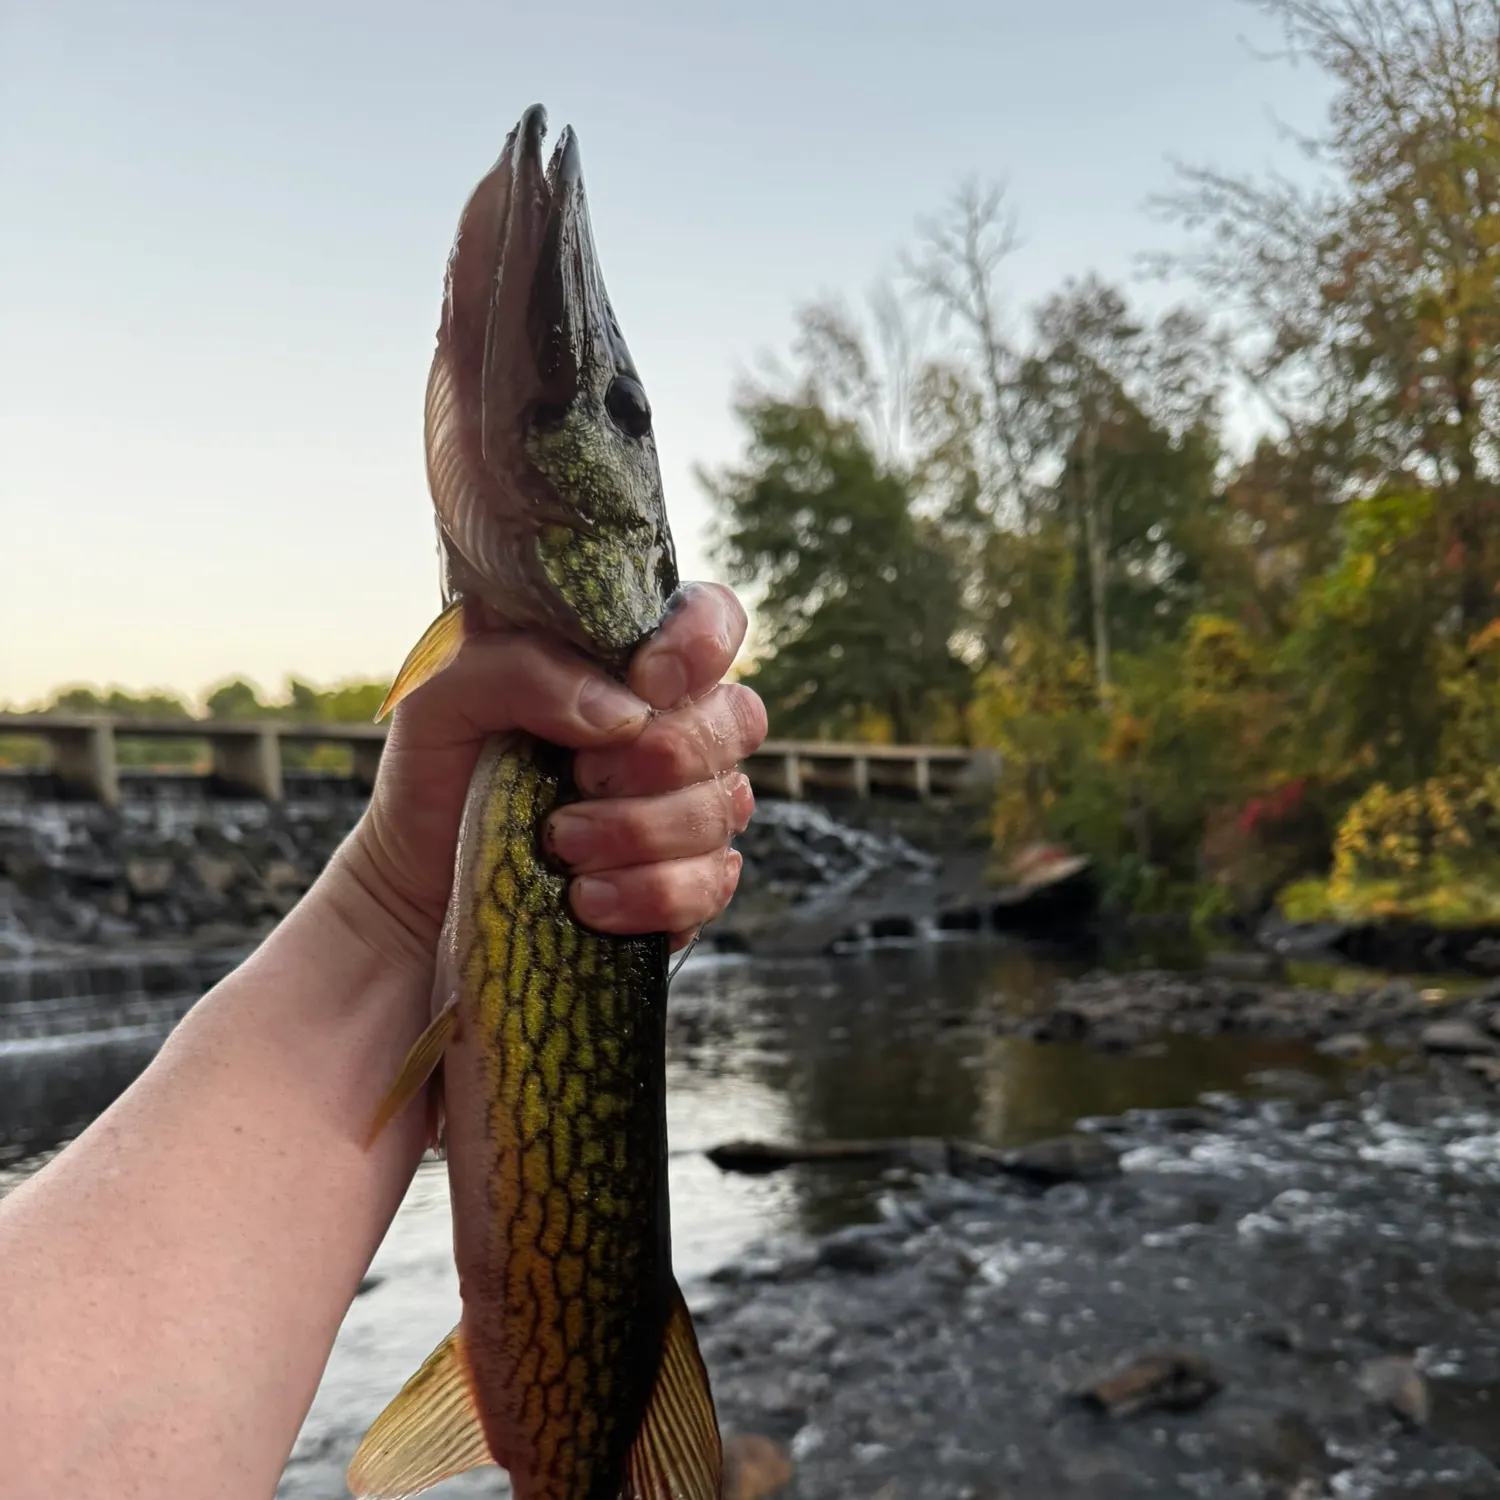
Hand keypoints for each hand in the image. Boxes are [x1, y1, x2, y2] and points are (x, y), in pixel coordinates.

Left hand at [339, 582, 765, 957]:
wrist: (414, 899)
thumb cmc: (432, 784)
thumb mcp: (440, 699)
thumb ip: (520, 668)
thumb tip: (623, 712)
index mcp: (622, 667)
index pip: (713, 619)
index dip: (700, 643)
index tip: (644, 682)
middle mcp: (670, 732)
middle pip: (737, 718)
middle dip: (660, 755)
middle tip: (578, 776)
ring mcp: (686, 811)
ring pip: (723, 807)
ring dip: (636, 830)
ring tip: (560, 844)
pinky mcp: (685, 887)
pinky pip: (712, 883)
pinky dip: (648, 893)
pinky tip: (588, 899)